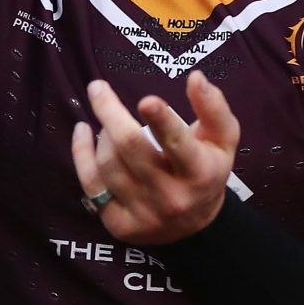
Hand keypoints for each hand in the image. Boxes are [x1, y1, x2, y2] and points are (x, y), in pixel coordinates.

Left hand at [69, 73, 239, 245]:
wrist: (195, 227)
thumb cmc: (207, 171)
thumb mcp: (222, 141)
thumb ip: (214, 109)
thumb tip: (196, 77)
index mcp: (200, 173)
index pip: (178, 144)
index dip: (162, 121)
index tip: (147, 100)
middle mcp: (172, 196)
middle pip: (131, 148)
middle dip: (110, 112)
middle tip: (97, 87)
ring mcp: (143, 212)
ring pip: (108, 163)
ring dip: (103, 134)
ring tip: (109, 123)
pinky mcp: (118, 223)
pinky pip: (90, 182)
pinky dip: (81, 152)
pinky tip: (83, 131)